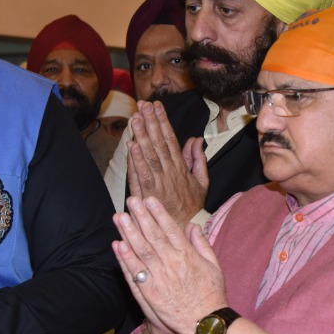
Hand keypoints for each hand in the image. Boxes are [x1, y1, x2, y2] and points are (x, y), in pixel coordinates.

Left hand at [112, 196, 227, 333]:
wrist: (204, 323)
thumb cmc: (211, 294)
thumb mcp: (214, 265)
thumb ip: (202, 244)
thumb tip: (192, 226)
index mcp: (187, 255)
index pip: (169, 229)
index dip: (158, 213)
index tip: (149, 200)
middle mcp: (171, 264)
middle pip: (152, 235)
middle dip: (140, 216)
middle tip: (130, 201)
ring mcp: (159, 278)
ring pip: (141, 251)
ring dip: (129, 233)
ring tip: (119, 217)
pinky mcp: (150, 293)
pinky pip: (135, 273)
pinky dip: (125, 259)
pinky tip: (117, 245)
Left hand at [126, 101, 208, 227]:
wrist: (184, 228)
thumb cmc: (192, 206)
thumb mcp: (202, 181)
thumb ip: (198, 159)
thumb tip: (196, 139)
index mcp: (181, 167)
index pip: (171, 139)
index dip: (163, 121)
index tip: (156, 105)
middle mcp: (169, 172)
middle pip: (159, 143)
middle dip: (150, 122)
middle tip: (143, 104)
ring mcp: (158, 183)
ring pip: (149, 156)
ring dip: (142, 136)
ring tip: (135, 119)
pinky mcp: (147, 195)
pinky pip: (141, 175)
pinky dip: (136, 161)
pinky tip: (131, 146)